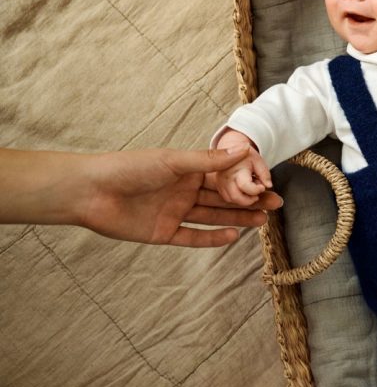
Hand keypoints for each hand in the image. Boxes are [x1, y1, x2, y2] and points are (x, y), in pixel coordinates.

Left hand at [79, 146, 280, 245]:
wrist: (91, 192)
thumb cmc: (128, 168)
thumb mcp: (173, 161)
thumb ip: (208, 160)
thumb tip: (243, 149)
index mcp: (186, 169)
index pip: (223, 175)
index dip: (247, 179)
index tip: (270, 182)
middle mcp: (183, 190)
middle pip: (222, 197)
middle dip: (249, 200)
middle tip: (275, 204)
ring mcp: (174, 212)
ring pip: (213, 216)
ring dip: (238, 218)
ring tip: (263, 220)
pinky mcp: (164, 233)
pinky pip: (193, 236)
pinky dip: (213, 238)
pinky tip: (234, 236)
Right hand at [212, 131, 273, 207]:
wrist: (231, 149)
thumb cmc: (246, 156)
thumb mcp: (258, 161)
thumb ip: (264, 173)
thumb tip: (268, 185)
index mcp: (236, 170)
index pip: (245, 186)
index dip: (256, 190)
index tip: (262, 187)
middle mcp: (226, 177)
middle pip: (235, 197)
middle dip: (249, 200)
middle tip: (257, 195)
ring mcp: (220, 183)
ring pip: (230, 199)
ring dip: (243, 199)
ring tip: (250, 191)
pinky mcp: (218, 186)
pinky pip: (226, 198)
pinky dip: (236, 198)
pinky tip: (243, 192)